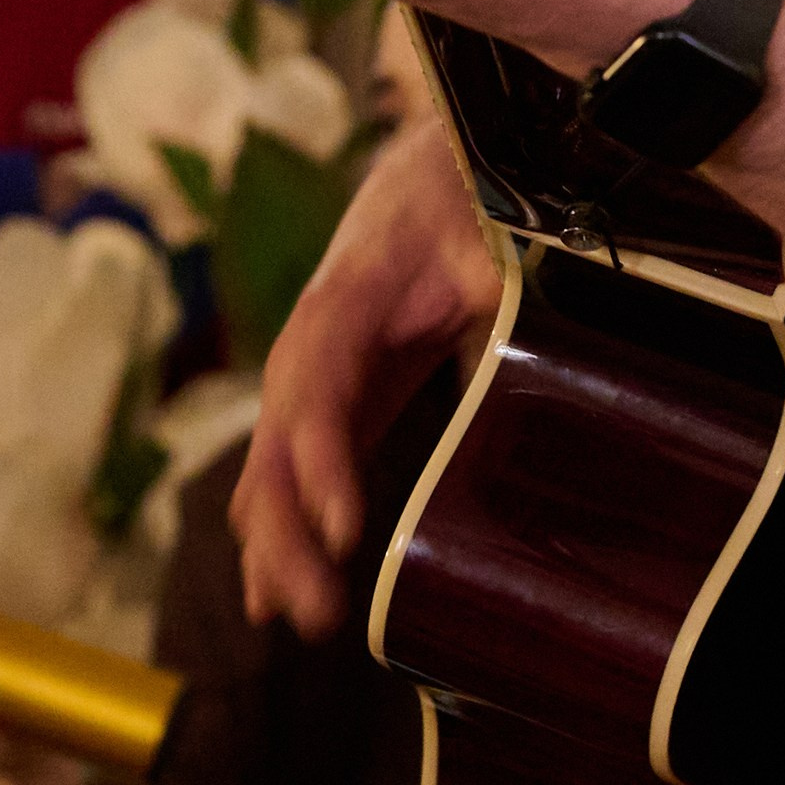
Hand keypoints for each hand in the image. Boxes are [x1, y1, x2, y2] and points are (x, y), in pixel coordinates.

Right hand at [229, 111, 493, 635]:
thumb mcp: (487, 234)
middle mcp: (312, 340)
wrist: (433, 168)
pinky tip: (271, 592)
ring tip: (289, 616)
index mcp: (346, 296)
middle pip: (279, 440)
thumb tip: (512, 334)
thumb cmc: (460, 201)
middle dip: (284, 527)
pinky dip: (274, 527)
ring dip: (273, 541)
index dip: (322, 458)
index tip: (341, 528)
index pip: (318, 383)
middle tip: (313, 607)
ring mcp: (313, 372)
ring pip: (272, 461)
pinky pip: (289, 466)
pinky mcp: (333, 397)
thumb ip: (493, 285)